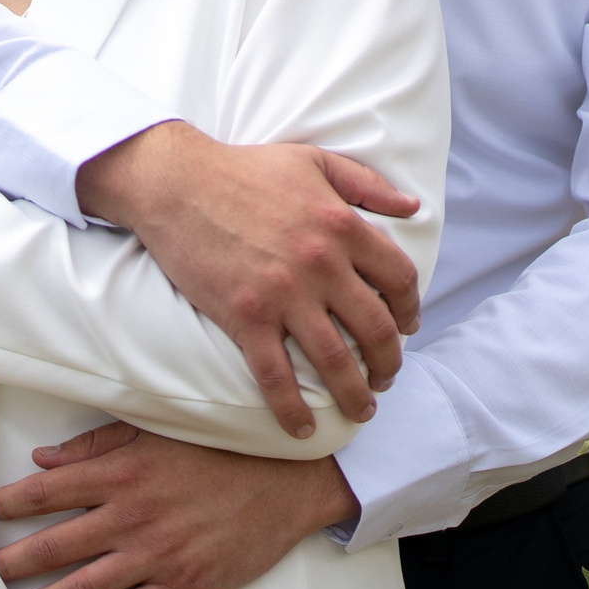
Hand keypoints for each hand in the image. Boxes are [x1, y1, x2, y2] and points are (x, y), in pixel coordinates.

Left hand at [0, 423, 359, 588]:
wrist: (286, 482)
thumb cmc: (222, 451)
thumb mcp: (157, 431)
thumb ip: (97, 443)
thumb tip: (44, 458)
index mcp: (123, 472)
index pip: (49, 491)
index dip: (13, 504)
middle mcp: (131, 515)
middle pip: (54, 545)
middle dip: (14, 561)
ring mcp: (154, 555)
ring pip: (81, 587)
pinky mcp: (179, 585)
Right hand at [79, 121, 420, 437]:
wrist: (176, 183)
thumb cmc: (244, 169)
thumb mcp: (315, 161)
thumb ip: (366, 184)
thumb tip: (412, 208)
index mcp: (342, 225)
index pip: (399, 278)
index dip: (410, 309)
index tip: (406, 327)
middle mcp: (321, 263)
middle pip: (376, 329)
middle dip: (389, 362)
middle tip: (386, 377)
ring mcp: (283, 294)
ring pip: (334, 361)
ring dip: (355, 395)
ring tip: (362, 410)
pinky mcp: (245, 317)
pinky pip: (276, 377)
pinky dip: (292, 409)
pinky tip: (301, 427)